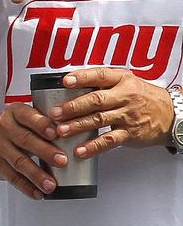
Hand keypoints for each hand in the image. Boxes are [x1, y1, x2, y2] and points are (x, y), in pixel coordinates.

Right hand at [0, 103, 62, 199]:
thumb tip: (75, 136)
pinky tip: (38, 193)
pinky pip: (12, 177)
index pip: (27, 116)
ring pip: (19, 161)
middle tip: (62, 161)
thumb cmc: (11, 131)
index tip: (55, 133)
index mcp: (14, 113)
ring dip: (36, 174)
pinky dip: (26, 187)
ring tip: (51, 185)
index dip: (41, 124)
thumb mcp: (22, 120)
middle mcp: (4, 128)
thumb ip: (43, 124)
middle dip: (45, 151)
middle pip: (25, 139)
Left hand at [48, 68, 173, 157]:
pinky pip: (109, 141)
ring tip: (61, 130)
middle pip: (96, 100)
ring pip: (99, 120)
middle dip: (72, 107)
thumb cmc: (143, 96)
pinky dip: (93, 147)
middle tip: (54, 113)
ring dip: (78, 126)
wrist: (171, 114)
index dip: (82, 78)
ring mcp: (127, 116)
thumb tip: (70, 82)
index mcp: (121, 80)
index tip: (65, 81)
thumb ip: (102, 82)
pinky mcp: (130, 133)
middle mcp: (124, 96)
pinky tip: (80, 150)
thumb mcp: (126, 81)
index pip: (100, 75)